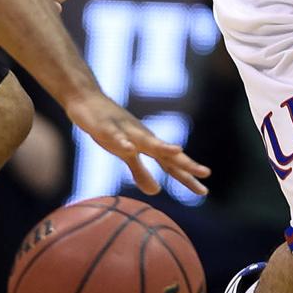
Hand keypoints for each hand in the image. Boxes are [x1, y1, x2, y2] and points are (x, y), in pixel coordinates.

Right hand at [64, 89, 209, 196]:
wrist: (87, 99)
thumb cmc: (111, 128)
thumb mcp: (125, 155)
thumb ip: (140, 172)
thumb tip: (156, 192)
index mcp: (148, 146)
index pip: (171, 165)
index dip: (187, 177)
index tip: (203, 192)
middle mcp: (143, 137)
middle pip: (167, 154)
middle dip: (186, 163)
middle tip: (206, 173)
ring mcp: (126, 130)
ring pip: (147, 141)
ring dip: (162, 147)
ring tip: (179, 151)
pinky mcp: (107, 126)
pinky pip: (116, 135)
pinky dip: (122, 141)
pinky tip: (129, 148)